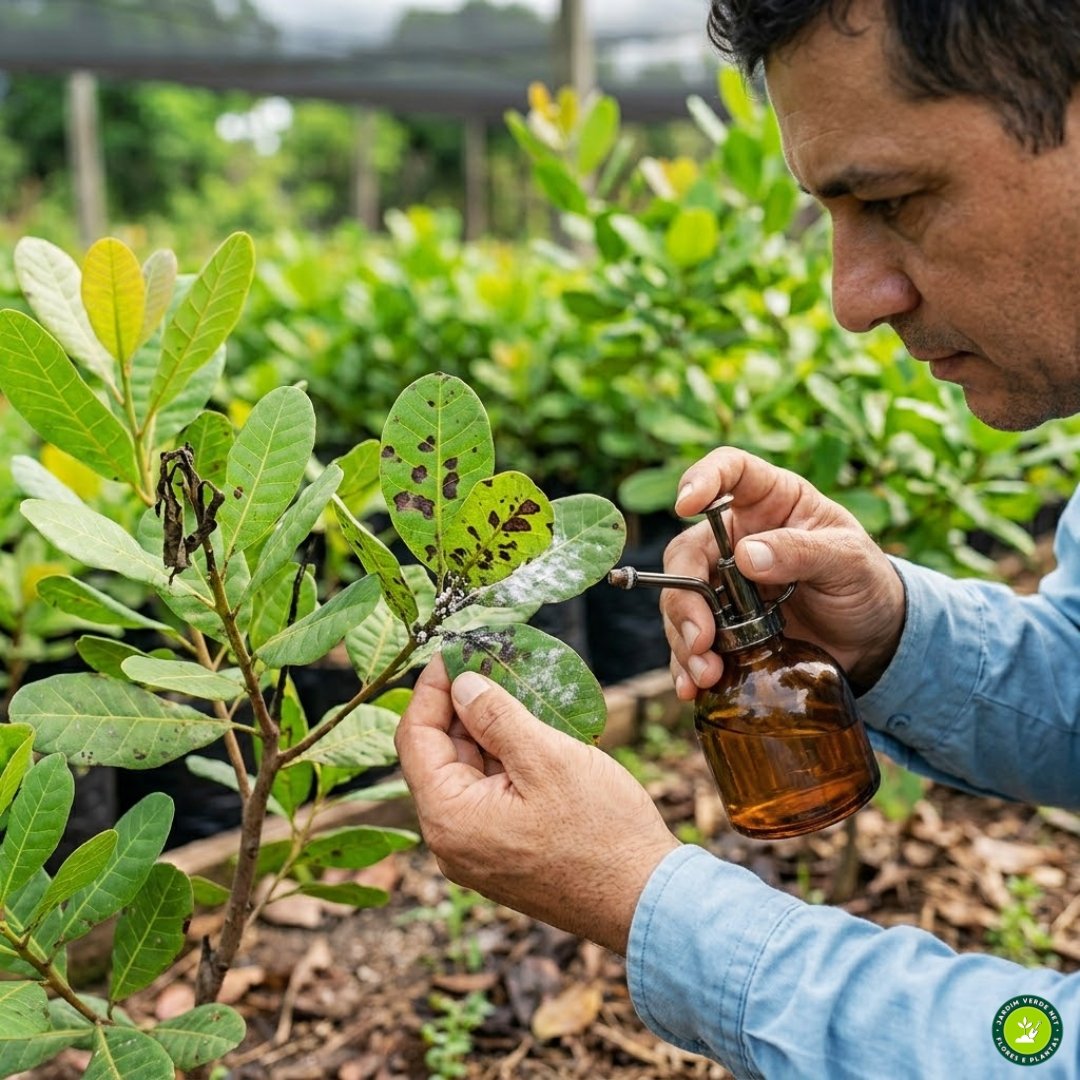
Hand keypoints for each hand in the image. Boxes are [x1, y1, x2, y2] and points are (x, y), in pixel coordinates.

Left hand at [395, 656, 680, 953]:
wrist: (647, 902)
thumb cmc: (603, 833)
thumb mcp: (548, 759)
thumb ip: (497, 717)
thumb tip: (462, 684)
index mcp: (450, 819)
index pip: (415, 737)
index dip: (431, 688)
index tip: (455, 651)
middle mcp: (450, 842)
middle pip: (437, 755)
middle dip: (460, 705)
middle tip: (490, 662)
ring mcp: (475, 853)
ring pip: (465, 774)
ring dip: (484, 731)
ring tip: (515, 690)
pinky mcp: (502, 855)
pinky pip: (486, 795)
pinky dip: (501, 760)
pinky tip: (528, 732)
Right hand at [663, 448, 904, 699]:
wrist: (873, 640)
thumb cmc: (865, 583)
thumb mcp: (848, 561)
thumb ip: (802, 552)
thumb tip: (746, 555)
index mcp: (770, 502)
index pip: (729, 471)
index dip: (702, 478)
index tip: (685, 504)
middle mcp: (736, 538)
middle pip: (687, 553)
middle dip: (684, 597)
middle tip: (701, 638)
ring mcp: (724, 583)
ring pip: (680, 601)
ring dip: (684, 638)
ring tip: (705, 674)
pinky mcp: (722, 625)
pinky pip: (690, 640)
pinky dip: (685, 664)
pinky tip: (692, 686)